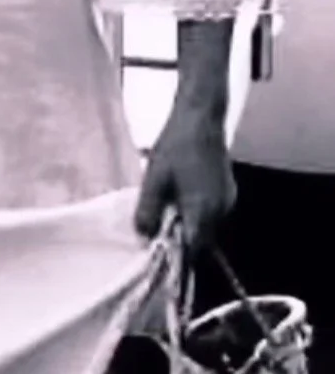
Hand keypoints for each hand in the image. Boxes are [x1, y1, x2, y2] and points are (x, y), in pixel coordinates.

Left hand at [135, 102, 235, 254]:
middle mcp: (222, 210)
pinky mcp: (228, 192)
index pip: (194, 248)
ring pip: (207, 227)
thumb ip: (148, 212)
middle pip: (202, 240)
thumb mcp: (153, 180)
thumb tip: (145, 238)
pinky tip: (180, 199)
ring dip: (189, 226)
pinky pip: (212, 214)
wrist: (200, 118)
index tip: (160, 253)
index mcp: (204, 210)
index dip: (177, 255)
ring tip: (167, 211)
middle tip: (158, 231)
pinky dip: (197, 214)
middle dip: (181, 240)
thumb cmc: (175, 147)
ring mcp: (228, 201)